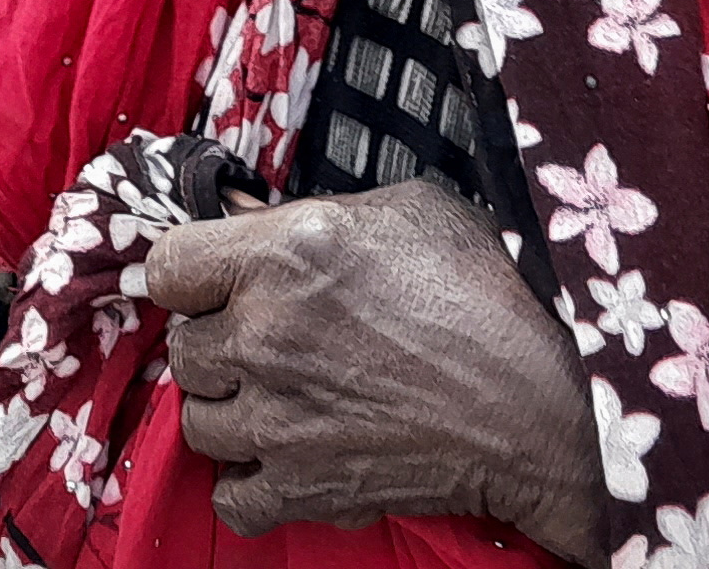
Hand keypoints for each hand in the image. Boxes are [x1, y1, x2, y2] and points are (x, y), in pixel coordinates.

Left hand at [145, 181, 597, 557]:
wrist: (542, 412)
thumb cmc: (488, 299)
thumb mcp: (407, 214)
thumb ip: (309, 213)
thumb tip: (237, 212)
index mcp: (283, 254)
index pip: (165, 267)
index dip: (192, 278)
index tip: (218, 286)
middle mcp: (265, 335)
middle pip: (184, 350)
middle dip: (222, 346)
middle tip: (275, 346)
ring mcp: (278, 419)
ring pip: (199, 422)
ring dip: (234, 413)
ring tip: (287, 400)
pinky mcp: (303, 487)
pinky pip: (231, 496)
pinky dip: (251, 484)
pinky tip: (287, 459)